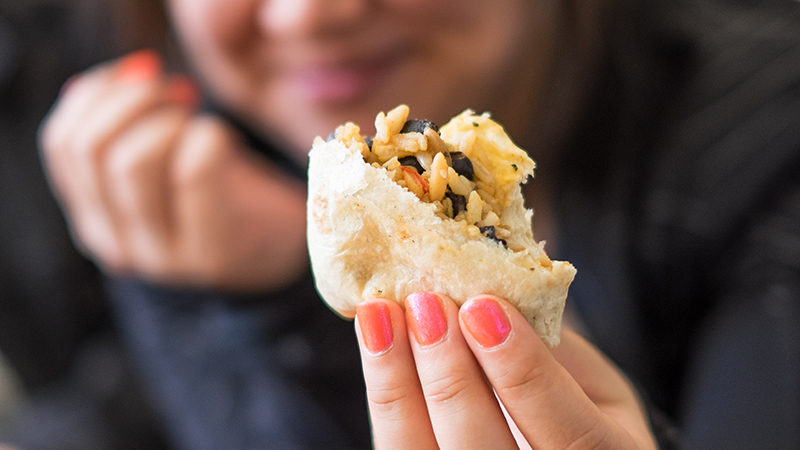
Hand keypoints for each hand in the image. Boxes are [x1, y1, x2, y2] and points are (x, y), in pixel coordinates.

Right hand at [39, 50, 308, 290]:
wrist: (279, 245)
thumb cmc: (222, 189)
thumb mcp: (163, 157)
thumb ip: (126, 124)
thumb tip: (103, 81)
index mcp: (93, 217)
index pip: (62, 143)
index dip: (97, 92)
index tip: (143, 70)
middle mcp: (117, 245)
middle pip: (93, 149)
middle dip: (136, 98)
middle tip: (182, 90)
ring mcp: (161, 256)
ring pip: (133, 160)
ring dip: (171, 120)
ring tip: (202, 121)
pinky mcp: (209, 253)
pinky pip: (193, 171)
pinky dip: (209, 136)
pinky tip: (226, 141)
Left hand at [354, 293, 657, 448]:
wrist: (548, 436)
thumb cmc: (575, 397)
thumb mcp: (590, 374)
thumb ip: (554, 351)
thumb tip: (493, 297)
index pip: (570, 434)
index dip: (523, 374)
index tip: (484, 308)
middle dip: (451, 376)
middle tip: (428, 305)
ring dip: (397, 382)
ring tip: (380, 314)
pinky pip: (399, 447)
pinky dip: (383, 392)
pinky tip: (375, 337)